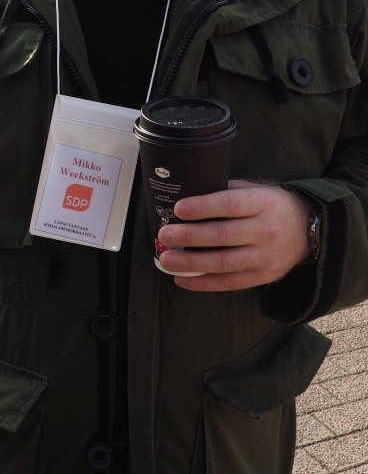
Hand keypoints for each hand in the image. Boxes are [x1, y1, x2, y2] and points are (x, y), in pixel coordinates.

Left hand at [157, 180, 310, 290]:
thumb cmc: (271, 206)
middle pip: (223, 235)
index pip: (230, 204)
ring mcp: (265, 257)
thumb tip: (189, 192)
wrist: (308, 231)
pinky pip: (229, 283)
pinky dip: (203, 283)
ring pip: (224, 263)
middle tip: (165, 235)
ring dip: (191, 263)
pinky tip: (183, 279)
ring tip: (167, 260)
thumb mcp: (256, 190)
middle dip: (190, 236)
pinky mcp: (262, 276)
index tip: (179, 209)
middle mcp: (266, 231)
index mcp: (263, 203)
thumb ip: (227, 191)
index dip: (204, 207)